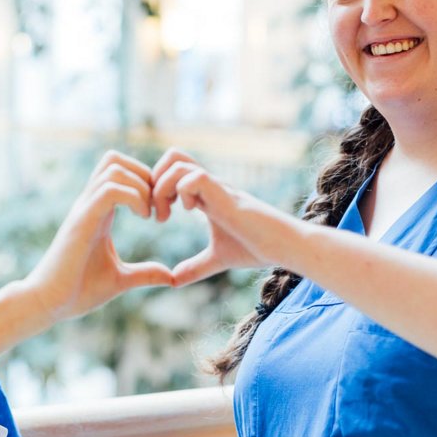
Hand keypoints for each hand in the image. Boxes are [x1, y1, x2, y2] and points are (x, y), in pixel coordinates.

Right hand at [25, 151, 173, 321]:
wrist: (49, 304)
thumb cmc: (78, 291)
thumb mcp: (120, 279)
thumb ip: (144, 273)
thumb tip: (170, 277)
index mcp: (98, 212)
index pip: (119, 171)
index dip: (146, 181)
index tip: (161, 210)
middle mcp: (89, 204)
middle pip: (115, 159)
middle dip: (145, 175)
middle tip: (159, 208)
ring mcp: (84, 210)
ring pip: (113, 168)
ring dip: (141, 186)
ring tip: (151, 215)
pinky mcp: (81, 222)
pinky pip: (109, 190)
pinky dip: (133, 196)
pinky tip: (142, 217)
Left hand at [151, 148, 290, 285]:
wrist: (282, 246)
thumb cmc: (256, 248)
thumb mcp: (217, 258)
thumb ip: (195, 267)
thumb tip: (174, 280)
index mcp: (205, 195)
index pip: (173, 169)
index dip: (157, 188)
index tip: (158, 216)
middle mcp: (209, 185)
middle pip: (172, 156)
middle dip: (154, 182)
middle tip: (158, 213)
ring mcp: (217, 187)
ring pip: (178, 163)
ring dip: (163, 188)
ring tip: (167, 216)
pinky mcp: (225, 194)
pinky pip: (195, 177)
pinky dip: (182, 192)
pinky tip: (189, 212)